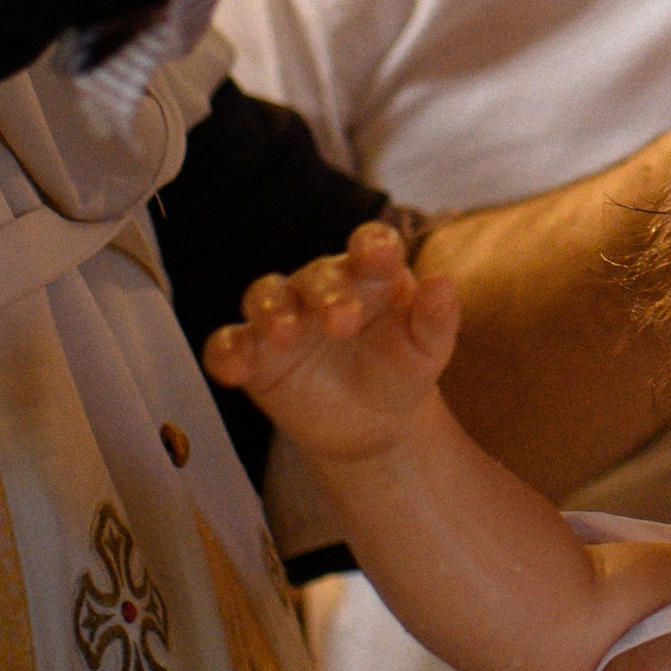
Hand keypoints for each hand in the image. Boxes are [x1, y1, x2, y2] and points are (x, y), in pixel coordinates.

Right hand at [204, 217, 456, 461]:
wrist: (371, 426)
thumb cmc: (401, 372)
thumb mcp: (427, 352)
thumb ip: (437, 319)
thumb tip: (442, 281)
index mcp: (372, 276)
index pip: (371, 245)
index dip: (372, 245)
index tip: (378, 255)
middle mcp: (323, 287)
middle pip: (317, 274)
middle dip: (326, 293)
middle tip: (341, 322)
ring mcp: (285, 317)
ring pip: (266, 295)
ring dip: (271, 309)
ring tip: (284, 334)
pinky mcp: (256, 355)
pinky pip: (229, 344)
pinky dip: (227, 353)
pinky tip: (233, 371)